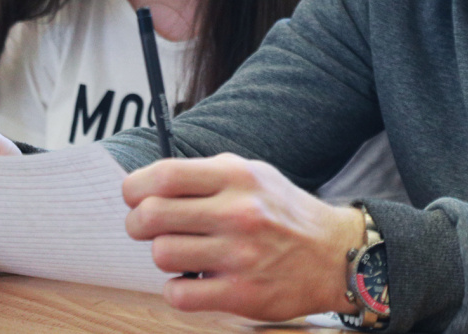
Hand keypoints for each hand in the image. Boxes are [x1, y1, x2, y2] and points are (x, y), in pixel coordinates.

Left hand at [123, 153, 365, 320]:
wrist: (333, 255)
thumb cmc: (284, 212)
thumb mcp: (254, 174)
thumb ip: (207, 175)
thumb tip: (151, 181)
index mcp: (236, 177)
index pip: (164, 175)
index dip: (135, 187)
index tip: (134, 196)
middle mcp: (237, 212)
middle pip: (152, 215)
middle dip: (137, 222)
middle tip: (146, 227)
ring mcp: (239, 255)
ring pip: (162, 254)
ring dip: (163, 255)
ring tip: (181, 252)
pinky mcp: (241, 293)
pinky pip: (179, 294)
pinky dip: (176, 289)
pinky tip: (192, 280)